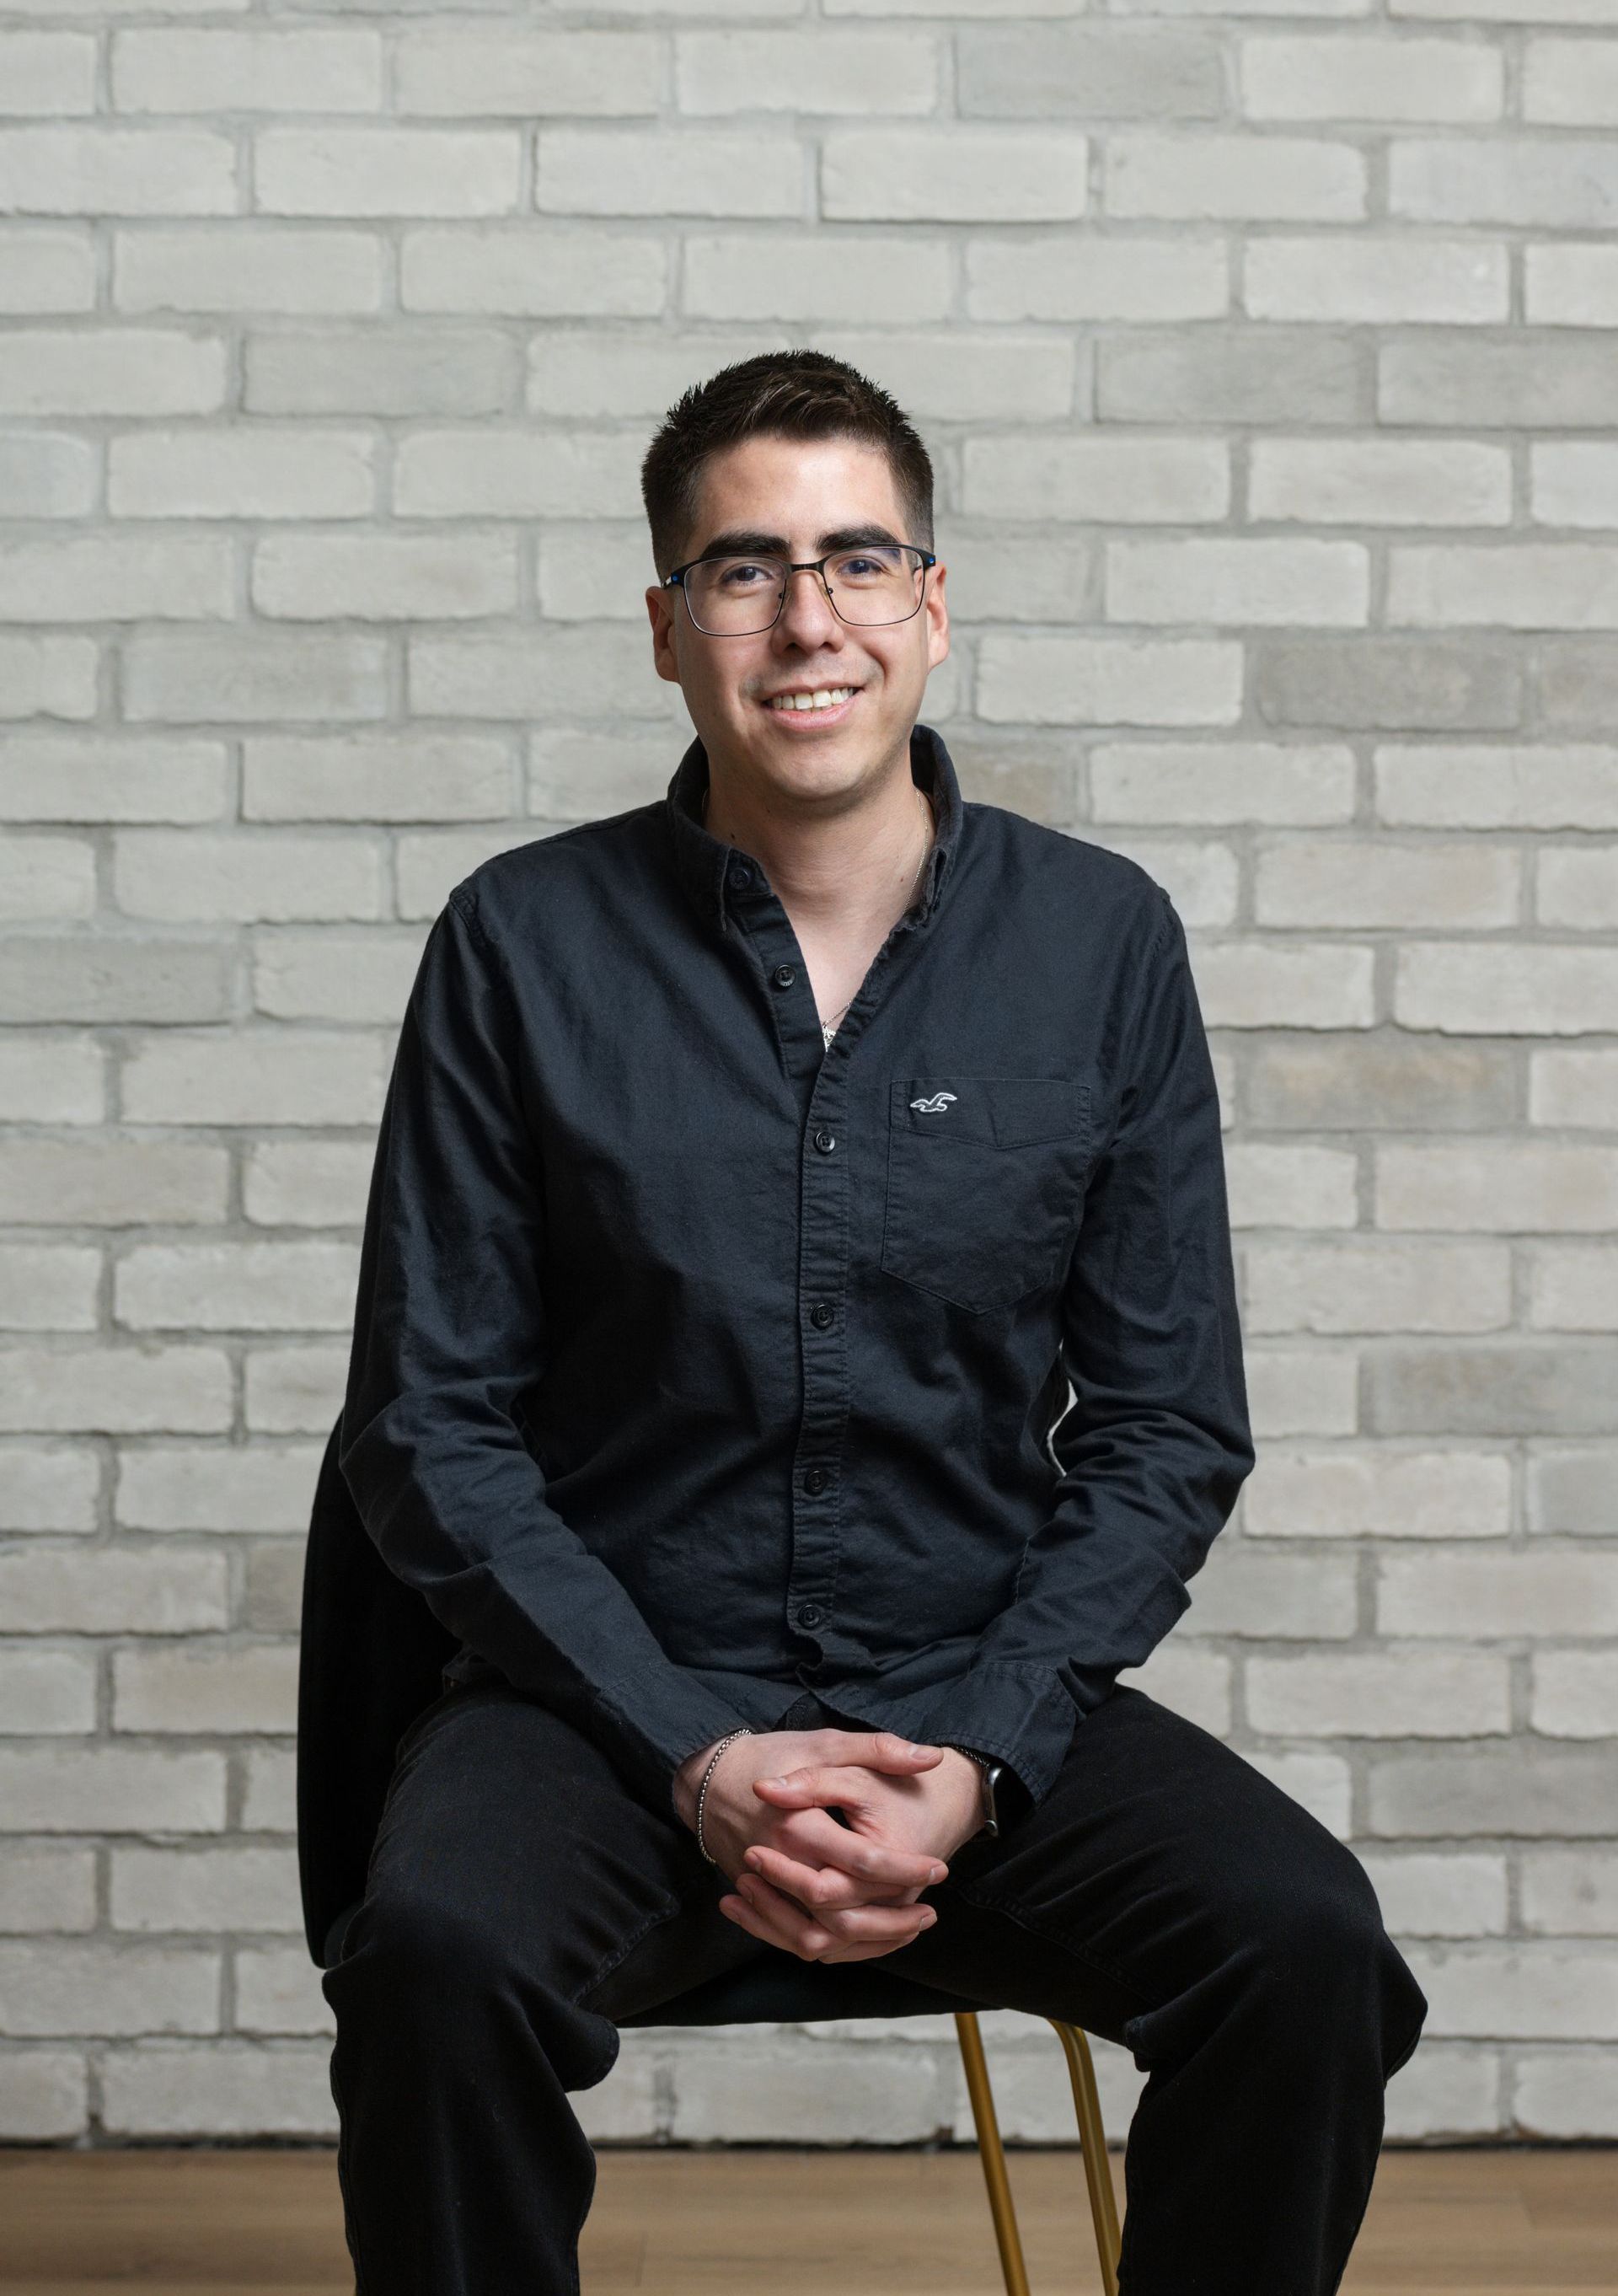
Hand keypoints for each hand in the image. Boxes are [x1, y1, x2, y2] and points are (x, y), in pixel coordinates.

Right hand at [674, 1728, 981, 1963]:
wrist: (710, 1779)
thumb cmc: (772, 1756)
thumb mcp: (826, 1742)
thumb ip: (878, 1750)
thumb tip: (931, 1758)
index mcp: (799, 1826)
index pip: (862, 1863)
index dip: (905, 1870)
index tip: (939, 1869)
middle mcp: (780, 1865)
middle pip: (840, 1915)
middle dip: (890, 1921)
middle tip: (930, 1913)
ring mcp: (767, 1890)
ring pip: (817, 1940)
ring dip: (866, 1942)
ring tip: (907, 1930)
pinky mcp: (763, 1901)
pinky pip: (798, 1940)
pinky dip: (836, 1947)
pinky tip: (868, 1938)